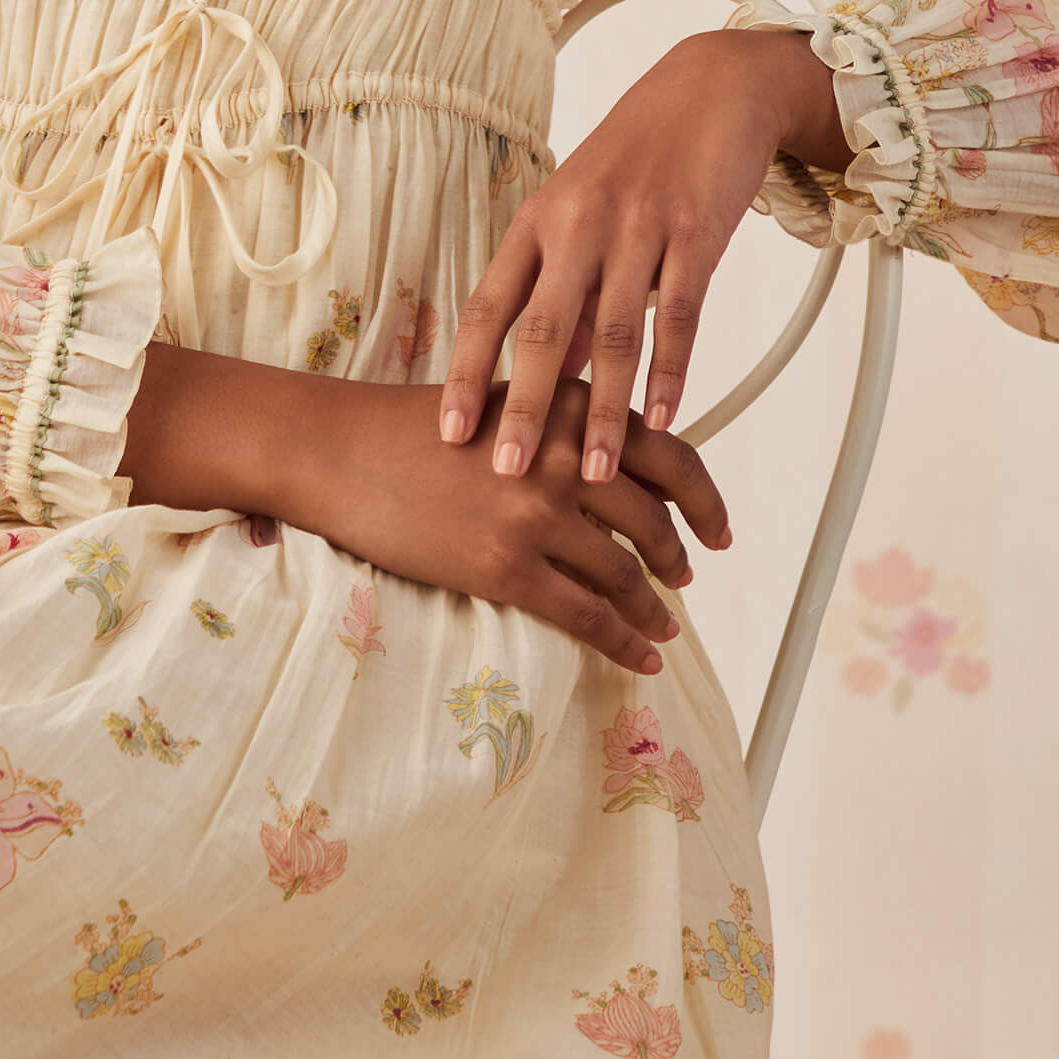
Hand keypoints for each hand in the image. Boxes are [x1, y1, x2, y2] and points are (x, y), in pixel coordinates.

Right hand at [289, 371, 733, 676]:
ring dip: (655, 607)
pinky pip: (587, 616)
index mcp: (568, 408)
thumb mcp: (504, 402)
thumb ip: (563, 429)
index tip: (719, 529)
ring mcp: (535, 516)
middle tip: (685, 578)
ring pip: (626, 574)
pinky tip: (642, 656)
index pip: (669, 455)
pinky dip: (624, 641)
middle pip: (654, 519)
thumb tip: (618, 474)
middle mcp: (563, 458)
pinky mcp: (504, 567)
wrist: (340, 452)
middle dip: (678, 556)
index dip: (704, 499)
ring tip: (665, 625)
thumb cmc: (411, 428)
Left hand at [438, 23, 847, 485]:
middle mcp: (579, 223)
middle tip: (509, 473)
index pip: (490, 306)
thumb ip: (563, 292)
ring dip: (602, 409)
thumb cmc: (638, 157)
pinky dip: (673, 370)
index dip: (467, 372)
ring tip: (592, 471)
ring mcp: (639, 226)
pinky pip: (681, 313)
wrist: (711, 87)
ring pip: (614, 332)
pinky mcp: (697, 231)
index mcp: (538, 220)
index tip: (450, 433)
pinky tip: (666, 417)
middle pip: (542, 327)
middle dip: (523, 406)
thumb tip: (545, 379)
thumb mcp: (582, 213)